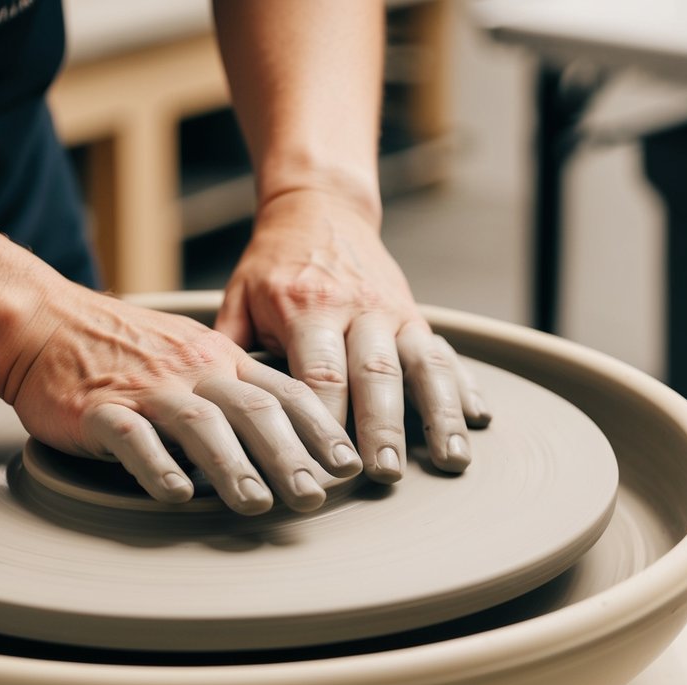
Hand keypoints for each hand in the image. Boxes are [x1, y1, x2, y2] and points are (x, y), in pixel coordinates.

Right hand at [8, 286, 362, 514]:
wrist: (41, 323)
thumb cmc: (120, 348)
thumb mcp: (190, 354)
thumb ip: (232, 389)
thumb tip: (285, 437)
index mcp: (220, 358)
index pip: (284, 390)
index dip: (320, 429)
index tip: (348, 465)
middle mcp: (192, 369)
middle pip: (252, 410)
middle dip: (289, 455)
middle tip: (314, 497)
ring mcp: (146, 388)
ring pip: (199, 423)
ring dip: (232, 466)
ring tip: (256, 505)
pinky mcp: (98, 408)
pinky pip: (132, 437)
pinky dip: (157, 465)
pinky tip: (175, 494)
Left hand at [215, 189, 489, 481]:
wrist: (319, 208)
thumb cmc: (272, 266)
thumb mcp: (240, 298)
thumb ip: (229, 351)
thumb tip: (207, 413)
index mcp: (307, 306)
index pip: (318, 374)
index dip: (323, 424)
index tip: (322, 468)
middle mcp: (357, 307)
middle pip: (374, 373)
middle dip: (382, 427)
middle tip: (384, 474)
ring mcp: (393, 310)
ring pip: (423, 363)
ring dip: (440, 413)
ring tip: (451, 460)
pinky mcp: (416, 313)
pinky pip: (444, 351)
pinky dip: (464, 385)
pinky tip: (478, 419)